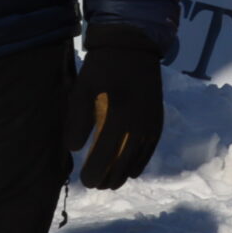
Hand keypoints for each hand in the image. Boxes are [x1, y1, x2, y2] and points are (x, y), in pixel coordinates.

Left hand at [67, 24, 163, 188]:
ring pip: (138, 158)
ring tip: (109, 183)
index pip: (105, 155)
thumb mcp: (82, 89)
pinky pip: (150, 149)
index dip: (95, 171)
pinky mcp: (157, 121)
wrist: (133, 47)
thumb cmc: (101, 68)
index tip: (84, 182)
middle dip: (108, 177)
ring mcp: (151, 124)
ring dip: (123, 173)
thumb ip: (78, 119)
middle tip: (94, 185)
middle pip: (123, 162)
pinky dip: (139, 162)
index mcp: (118, 117)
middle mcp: (139, 125)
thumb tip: (74, 149)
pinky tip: (130, 171)